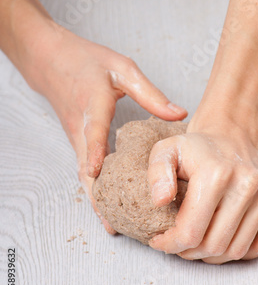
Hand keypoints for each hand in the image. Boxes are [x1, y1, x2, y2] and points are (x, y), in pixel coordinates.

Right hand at [27, 22, 186, 232]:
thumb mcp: (121, 68)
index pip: (93, 130)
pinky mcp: (76, 140)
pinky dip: (93, 187)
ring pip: (83, 172)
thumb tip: (179, 114)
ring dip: (95, 198)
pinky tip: (106, 202)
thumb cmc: (86, 61)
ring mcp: (75, 136)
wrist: (51, 59)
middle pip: (84, 165)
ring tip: (110, 225)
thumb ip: (149, 93)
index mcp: (92, 104)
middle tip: (112, 223)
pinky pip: (83, 168)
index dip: (95, 150)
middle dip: (97, 195)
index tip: (97, 171)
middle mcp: (80, 126)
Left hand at [147, 119, 257, 263]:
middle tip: (178, 244)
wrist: (233, 133)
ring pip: (238, 250)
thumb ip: (157, 174)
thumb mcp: (166, 151)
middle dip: (190, 252)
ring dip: (213, 255)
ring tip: (198, 243)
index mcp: (216, 173)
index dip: (171, 244)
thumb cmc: (197, 148)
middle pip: (215, 245)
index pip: (191, 232)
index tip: (160, 241)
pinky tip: (224, 241)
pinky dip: (241, 252)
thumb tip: (160, 201)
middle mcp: (248, 183)